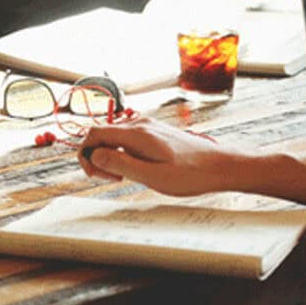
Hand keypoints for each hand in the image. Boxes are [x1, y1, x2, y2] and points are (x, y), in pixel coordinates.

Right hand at [77, 119, 231, 196]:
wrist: (219, 165)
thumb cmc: (191, 174)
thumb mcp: (152, 176)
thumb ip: (120, 164)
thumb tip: (93, 155)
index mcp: (136, 134)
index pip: (94, 134)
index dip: (86, 155)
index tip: (96, 175)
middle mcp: (140, 124)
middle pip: (102, 134)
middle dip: (98, 157)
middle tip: (113, 179)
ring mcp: (148, 127)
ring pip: (114, 137)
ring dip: (111, 156)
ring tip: (127, 176)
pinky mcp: (154, 132)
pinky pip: (127, 139)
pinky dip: (124, 153)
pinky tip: (138, 169)